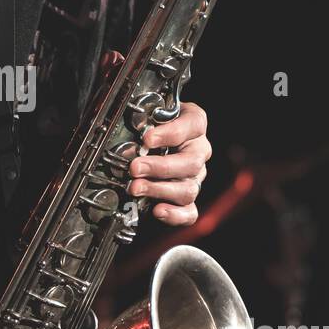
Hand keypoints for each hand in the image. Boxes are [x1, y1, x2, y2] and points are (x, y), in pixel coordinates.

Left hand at [128, 100, 210, 225]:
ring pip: (188, 189)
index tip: (147, 138)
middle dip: (160, 167)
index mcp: (194, 124)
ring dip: (159, 190)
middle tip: (135, 168)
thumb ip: (143, 119)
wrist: (148, 143)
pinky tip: (157, 210)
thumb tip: (130, 132)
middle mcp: (198, 150)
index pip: (193, 124)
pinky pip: (189, 212)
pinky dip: (174, 214)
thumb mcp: (147, 115)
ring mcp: (195, 177)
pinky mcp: (187, 200)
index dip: (170, 133)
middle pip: (191, 163)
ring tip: (136, 188)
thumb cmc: (150, 125)